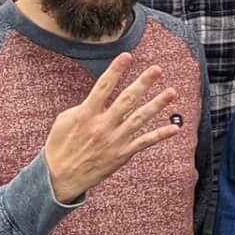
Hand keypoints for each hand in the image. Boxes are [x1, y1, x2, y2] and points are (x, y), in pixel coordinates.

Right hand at [42, 53, 180, 201]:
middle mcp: (103, 125)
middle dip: (143, 83)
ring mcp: (115, 140)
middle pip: (127, 100)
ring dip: (157, 104)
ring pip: (140, 118)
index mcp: (86, 114)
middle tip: (157, 69)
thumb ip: (82, 107)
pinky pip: (144, 142)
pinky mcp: (122, 154)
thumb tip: (98, 97)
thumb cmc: (60, 146)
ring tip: (172, 91)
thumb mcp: (63, 121)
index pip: (103, 87)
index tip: (127, 56)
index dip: (115, 71)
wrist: (60, 177)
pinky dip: (160, 135)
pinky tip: (175, 128)